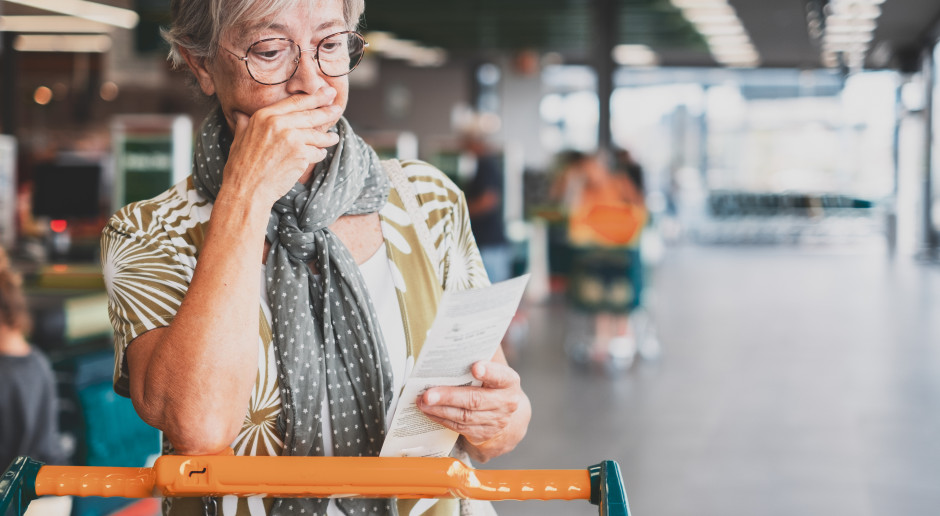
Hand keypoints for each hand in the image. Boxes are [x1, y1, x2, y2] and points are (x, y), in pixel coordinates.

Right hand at [222, 89, 341, 206]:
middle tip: (337, 107)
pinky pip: (317, 152)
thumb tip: (240, 114)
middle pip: (310, 115)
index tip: (326, 92)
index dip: (314, 97)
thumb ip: (244, 124)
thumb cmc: (241, 166)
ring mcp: (291, 138)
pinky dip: (320, 154)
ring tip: (334, 138)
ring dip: (327, 137)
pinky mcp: (301, 155)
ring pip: (317, 135)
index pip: (295, 102)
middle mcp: (279, 123)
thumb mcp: (239, 139)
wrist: (247, 189)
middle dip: (326, 111)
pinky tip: (321, 154)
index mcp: (264, 116)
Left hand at [417, 359, 530, 462]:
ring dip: (440, 410)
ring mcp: (495, 421)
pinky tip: (429, 411)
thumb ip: (480, 355)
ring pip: (464, 416)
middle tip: (428, 394)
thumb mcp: (493, 367)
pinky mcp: (482, 433)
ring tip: (422, 402)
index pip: (500, 376)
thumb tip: (456, 340)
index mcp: (509, 382)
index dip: (489, 372)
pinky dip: (441, 419)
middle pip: (475, 400)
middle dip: (449, 397)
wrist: (505, 412)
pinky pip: (459, 427)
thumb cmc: (492, 382)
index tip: (475, 367)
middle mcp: (505, 403)